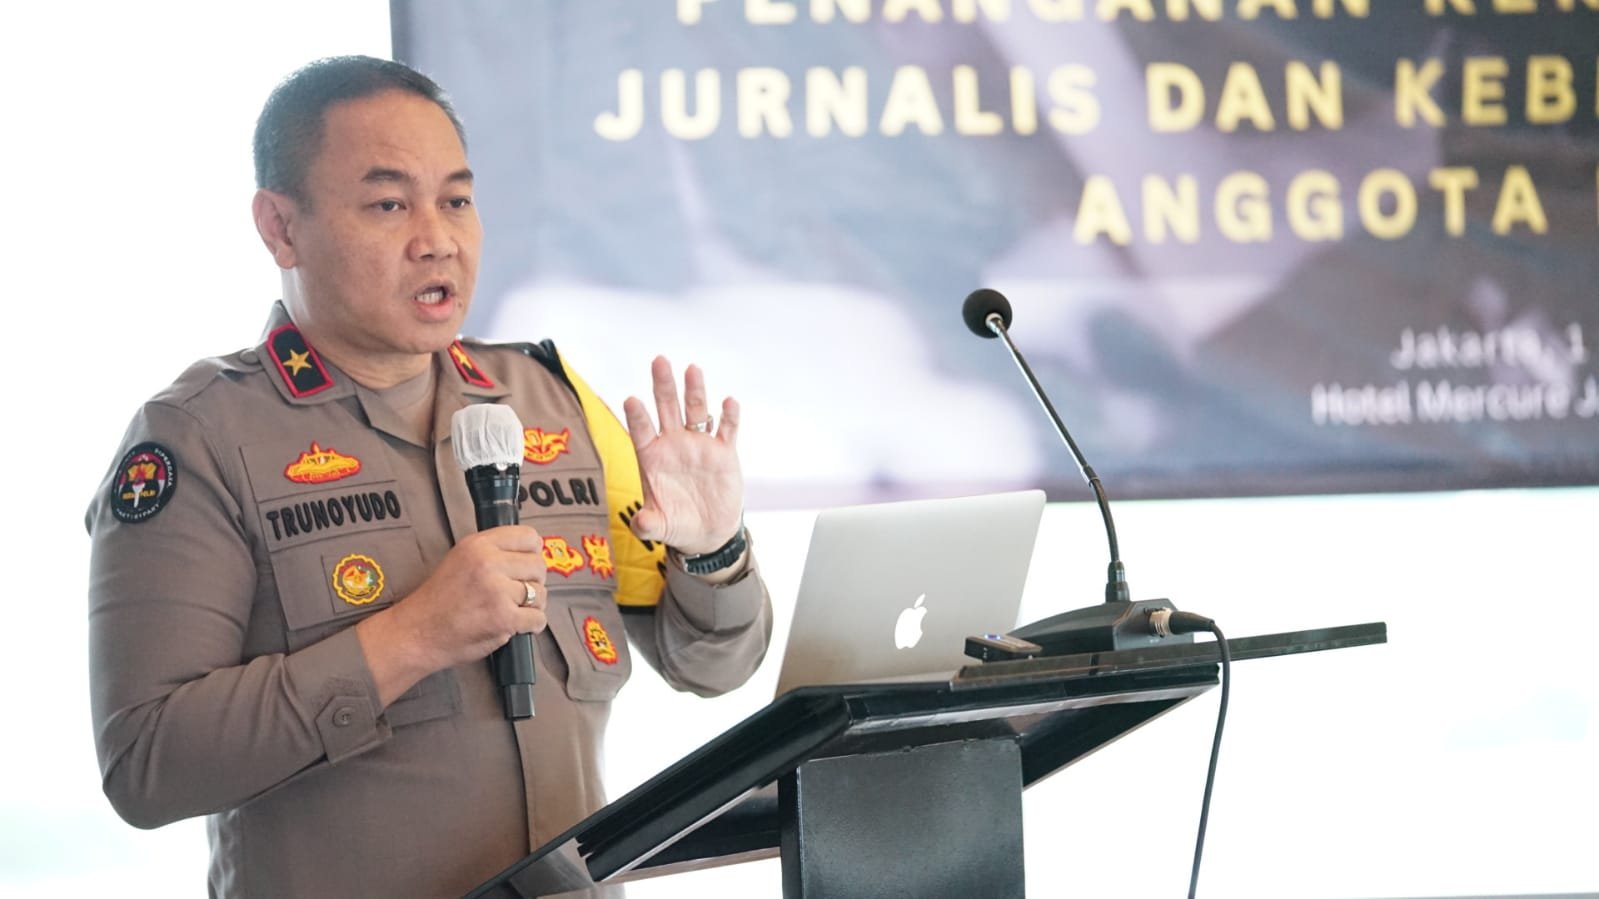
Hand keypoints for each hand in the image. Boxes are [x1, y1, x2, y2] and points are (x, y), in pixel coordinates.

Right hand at [357, 525, 546, 705]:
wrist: (416, 633)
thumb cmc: (438, 600)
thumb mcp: (461, 559)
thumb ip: (494, 553)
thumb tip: (534, 552)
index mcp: (478, 545)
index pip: (528, 537)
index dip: (532, 553)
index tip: (525, 566)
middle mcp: (489, 563)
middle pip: (538, 565)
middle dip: (532, 582)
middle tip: (515, 594)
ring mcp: (498, 591)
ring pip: (540, 593)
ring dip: (531, 605)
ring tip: (510, 610)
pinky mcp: (504, 618)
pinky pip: (538, 618)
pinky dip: (530, 626)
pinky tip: (514, 625)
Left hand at [621, 356, 744, 555]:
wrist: (707, 531)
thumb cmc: (676, 524)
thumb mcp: (660, 526)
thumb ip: (648, 523)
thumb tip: (640, 524)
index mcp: (652, 457)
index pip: (641, 431)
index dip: (637, 416)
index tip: (631, 400)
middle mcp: (673, 444)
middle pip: (667, 409)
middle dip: (663, 386)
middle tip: (659, 361)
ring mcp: (699, 445)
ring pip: (696, 411)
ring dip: (694, 390)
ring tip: (692, 369)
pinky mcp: (723, 451)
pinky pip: (727, 429)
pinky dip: (729, 416)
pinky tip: (729, 402)